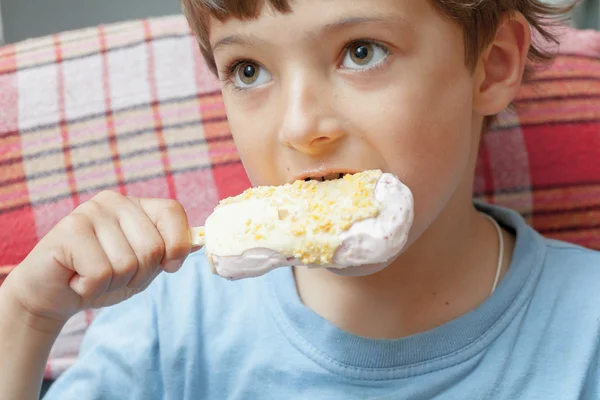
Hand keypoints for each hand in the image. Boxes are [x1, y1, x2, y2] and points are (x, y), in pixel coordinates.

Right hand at [3, 191, 192, 325]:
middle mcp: (114, 201)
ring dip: (113, 284)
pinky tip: (76, 280)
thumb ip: (169, 252)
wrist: (50, 296)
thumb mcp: (143, 267)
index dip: (177, 246)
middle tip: (113, 276)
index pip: (173, 212)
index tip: (168, 267)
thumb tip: (201, 241)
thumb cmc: (100, 279)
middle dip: (138, 276)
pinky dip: (91, 288)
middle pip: (153, 247)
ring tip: (91, 276)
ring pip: (128, 264)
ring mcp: (90, 211)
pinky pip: (102, 273)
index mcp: (137, 206)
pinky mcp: (69, 230)